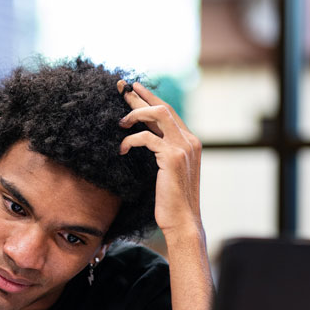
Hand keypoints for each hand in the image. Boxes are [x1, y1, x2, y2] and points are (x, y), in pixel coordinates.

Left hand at [117, 80, 202, 235]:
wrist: (182, 221)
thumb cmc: (170, 201)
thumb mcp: (166, 172)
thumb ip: (160, 153)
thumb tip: (143, 140)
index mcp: (190, 142)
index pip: (168, 113)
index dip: (149, 99)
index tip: (133, 89)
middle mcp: (189, 140)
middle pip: (163, 107)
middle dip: (140, 96)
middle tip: (121, 88)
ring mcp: (183, 147)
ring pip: (158, 114)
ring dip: (135, 114)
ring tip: (120, 123)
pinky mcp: (172, 157)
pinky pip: (146, 137)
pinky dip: (131, 140)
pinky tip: (121, 149)